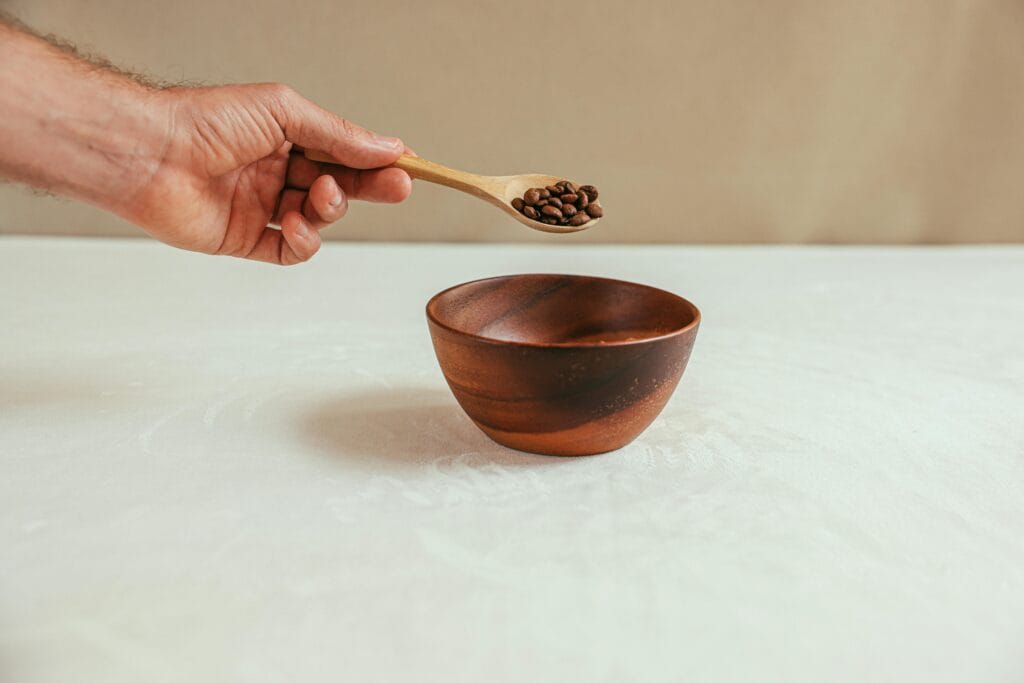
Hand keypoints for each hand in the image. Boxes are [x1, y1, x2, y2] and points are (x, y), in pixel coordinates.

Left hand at [133, 84, 410, 264]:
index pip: (343, 152)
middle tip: (397, 186)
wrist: (150, 154)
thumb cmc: (204, 121)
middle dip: (368, 187)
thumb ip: (338, 135)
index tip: (407, 167)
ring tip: (320, 196)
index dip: (376, 161)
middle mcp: (274, 172)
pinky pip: (290, 250)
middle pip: (338, 186)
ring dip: (328, 211)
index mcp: (283, 137)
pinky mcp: (245, 239)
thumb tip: (387, 146)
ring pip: (318, 220)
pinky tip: (294, 223)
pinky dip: (302, 240)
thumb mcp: (284, 113)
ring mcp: (261, 207)